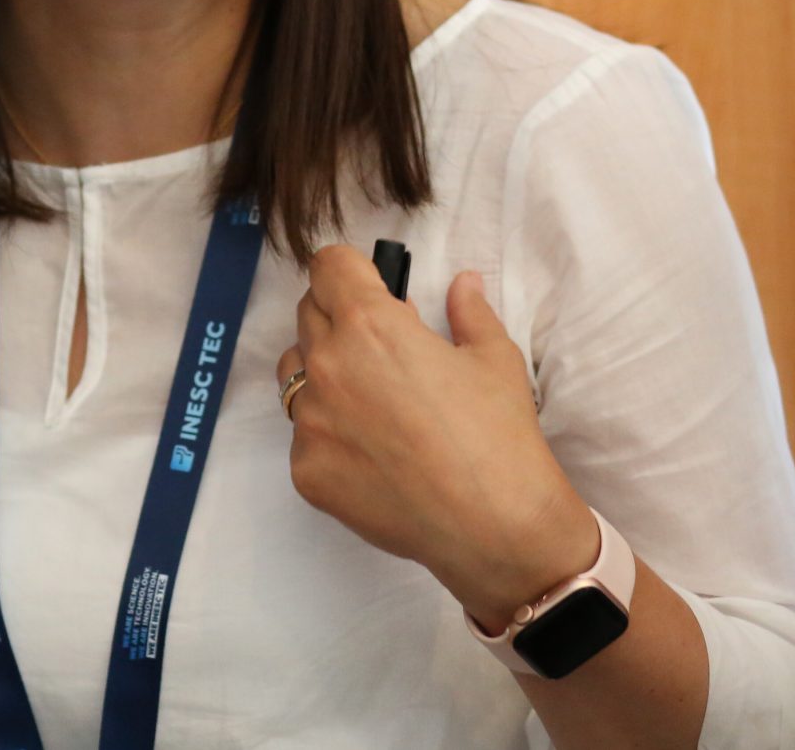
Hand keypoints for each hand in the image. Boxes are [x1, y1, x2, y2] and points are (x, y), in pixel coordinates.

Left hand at [275, 248, 597, 629]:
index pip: (328, 267)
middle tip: (381, 349)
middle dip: (339, 318)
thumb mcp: (495, 359)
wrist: (495, 526)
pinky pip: (304, 435)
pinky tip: (374, 456)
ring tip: (373, 402)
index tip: (369, 288)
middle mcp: (327, 365)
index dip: (350, 273)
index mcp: (369, 325)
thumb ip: (468, 312)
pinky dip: (330, 436)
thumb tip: (461, 282)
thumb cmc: (499, 435)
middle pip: (309, 315)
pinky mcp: (304, 469)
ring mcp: (309, 420)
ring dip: (323, 373)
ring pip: (296, 374)